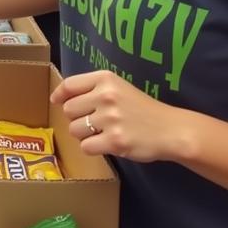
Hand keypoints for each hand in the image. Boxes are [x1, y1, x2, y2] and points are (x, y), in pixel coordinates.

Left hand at [50, 71, 185, 161]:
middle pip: (68, 110)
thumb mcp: (119, 88)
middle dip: (76, 118)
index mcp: (106, 79)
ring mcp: (111, 119)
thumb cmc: (142, 109)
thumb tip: (58, 97)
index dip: (59, 95)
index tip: (56, 101)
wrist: (171, 130)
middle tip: (94, 122)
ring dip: (84, 135)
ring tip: (102, 133)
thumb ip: (92, 89)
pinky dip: (93, 148)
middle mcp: (106, 96)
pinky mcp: (115, 141)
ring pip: (74, 129)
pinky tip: (107, 144)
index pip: (69, 85)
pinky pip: (86, 147)